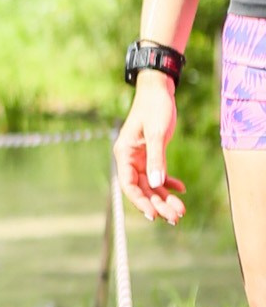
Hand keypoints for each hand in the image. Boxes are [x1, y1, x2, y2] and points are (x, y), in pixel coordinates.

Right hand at [118, 72, 184, 225]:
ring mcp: (141, 158)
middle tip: (175, 217)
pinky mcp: (152, 154)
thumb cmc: (155, 107)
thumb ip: (157, 158)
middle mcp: (130, 159)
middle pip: (143, 189)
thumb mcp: (158, 133)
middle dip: (158, 204)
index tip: (154, 214)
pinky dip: (169, 183)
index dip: (140, 202)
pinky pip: (159, 174)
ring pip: (152, 185)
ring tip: (181, 210)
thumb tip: (157, 184)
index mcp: (124, 154)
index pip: (129, 185)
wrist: (159, 89)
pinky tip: (181, 189)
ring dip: (165, 198)